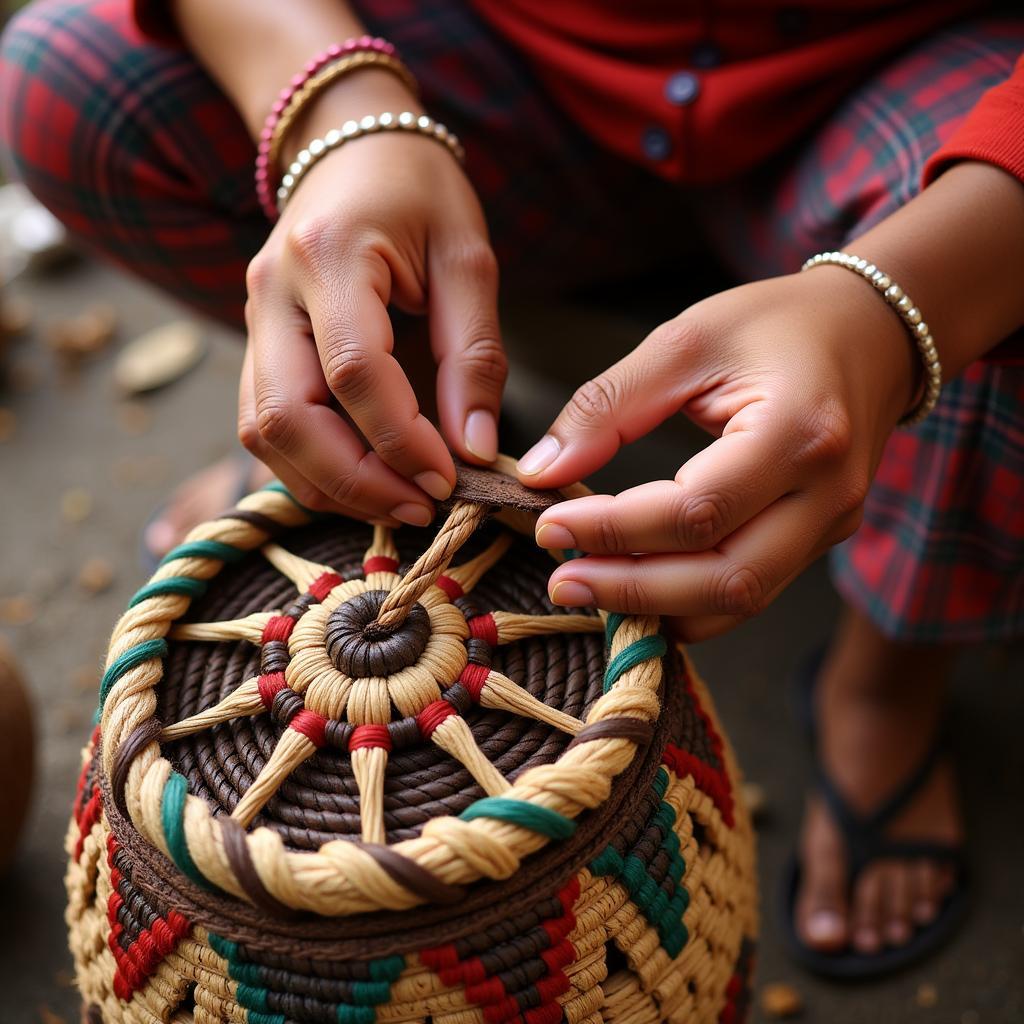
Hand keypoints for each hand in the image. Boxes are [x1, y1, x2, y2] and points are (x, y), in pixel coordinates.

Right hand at [238, 76, 504, 525]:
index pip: (354, 373)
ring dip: (329, 484)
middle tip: (421, 508)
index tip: (449, 480)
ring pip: (263, 432)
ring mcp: (252, 318)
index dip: (400, 441)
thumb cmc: (419, 194)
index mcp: (331, 256)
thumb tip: (474, 449)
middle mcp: (273, 292)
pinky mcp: (254, 342)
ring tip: (397, 503)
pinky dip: (311, 466)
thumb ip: (474, 357)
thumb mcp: (468, 260)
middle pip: (287, 418)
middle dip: (356, 481)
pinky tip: (362, 479)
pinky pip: (264, 424)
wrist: (350, 145)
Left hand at [517, 270, 916, 639]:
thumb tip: (542, 471)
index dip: (614, 529)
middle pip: (724, 577)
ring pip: (739, 601)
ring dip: (657, 607)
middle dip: (632, 589)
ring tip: (587, 589)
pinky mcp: (818, 540)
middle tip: (561, 581)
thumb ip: (609, 405)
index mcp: (799, 432)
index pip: (696, 510)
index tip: (550, 525)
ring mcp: (830, 526)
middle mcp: (826, 495)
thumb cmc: (778, 326)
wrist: (872, 335)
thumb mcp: (686, 341)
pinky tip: (635, 590)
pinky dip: (688, 604)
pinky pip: (749, 592)